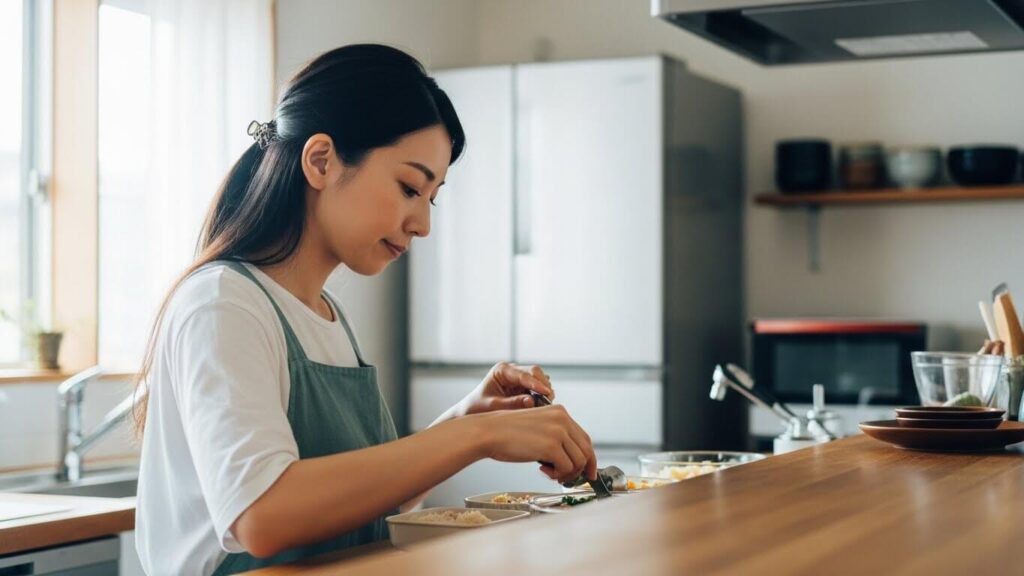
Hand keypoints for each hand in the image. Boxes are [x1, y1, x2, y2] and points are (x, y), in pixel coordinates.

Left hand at [455, 362, 554, 416]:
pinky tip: (542, 405)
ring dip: (544, 390)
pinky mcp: (523, 386)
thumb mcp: (493, 407)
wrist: (472, 412)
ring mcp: (518, 377)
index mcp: (501, 370)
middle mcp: (511, 370)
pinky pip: (537, 387)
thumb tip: (531, 401)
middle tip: (549, 400)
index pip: (524, 374)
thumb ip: (512, 404)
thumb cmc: (479, 408)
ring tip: (546, 404)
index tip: (547, 393)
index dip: (536, 383)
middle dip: (543, 385)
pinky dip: (541, 394)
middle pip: (535, 372)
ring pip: (539, 378)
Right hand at [469, 404, 596, 482]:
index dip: (589, 458)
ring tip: (550, 473)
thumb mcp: (538, 427)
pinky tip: (542, 470)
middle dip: (581, 470)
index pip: (584, 438)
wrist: (489, 432)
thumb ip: (556, 438)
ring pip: (579, 462)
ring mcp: (558, 432)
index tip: (588, 471)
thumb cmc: (507, 433)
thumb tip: (572, 460)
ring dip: (566, 473)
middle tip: (569, 479)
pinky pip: (566, 468)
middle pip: (586, 451)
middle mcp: (562, 419)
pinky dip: (557, 475)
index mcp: (560, 412)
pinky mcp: (551, 446)